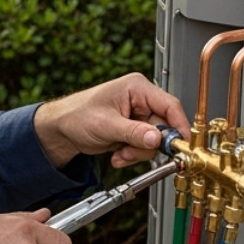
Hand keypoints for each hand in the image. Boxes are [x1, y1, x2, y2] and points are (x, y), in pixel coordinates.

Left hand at [34, 73, 189, 168]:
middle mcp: (141, 101)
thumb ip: (133, 132)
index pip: (169, 105)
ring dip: (138, 152)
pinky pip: (144, 147)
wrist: (61, 129)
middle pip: (164, 127)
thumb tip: (157, 139)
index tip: (182, 145)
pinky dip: (132, 155)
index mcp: (137, 88)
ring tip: (120, 153)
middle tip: (131, 151)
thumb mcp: (106, 125)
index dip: (179, 126)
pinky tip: (118, 155)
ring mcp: (138, 116)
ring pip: (154, 141)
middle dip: (148, 145)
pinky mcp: (134, 131)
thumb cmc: (76, 115)